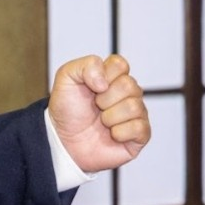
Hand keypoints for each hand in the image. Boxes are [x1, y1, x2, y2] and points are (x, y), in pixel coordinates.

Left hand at [48, 54, 150, 173]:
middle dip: (104, 99)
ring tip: (101, 122)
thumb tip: (104, 82)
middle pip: (129, 85)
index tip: (91, 87)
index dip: (103, 75)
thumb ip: (84, 66)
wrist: (63, 140)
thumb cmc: (67, 110)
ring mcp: (136, 113)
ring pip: (134, 107)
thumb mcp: (66, 79)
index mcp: (112, 77)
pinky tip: (111, 134)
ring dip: (109, 117)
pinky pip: (139, 128)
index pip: (120, 64)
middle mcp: (128, 93)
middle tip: (95, 107)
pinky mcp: (141, 135)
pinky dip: (119, 133)